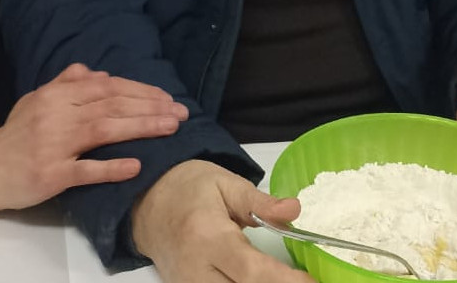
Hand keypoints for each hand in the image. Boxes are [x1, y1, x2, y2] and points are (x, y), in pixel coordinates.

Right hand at [0, 63, 188, 209]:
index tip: (167, 98)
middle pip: (111, 105)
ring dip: (141, 128)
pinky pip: (84, 170)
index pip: (106, 87)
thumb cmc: (12, 136)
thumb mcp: (35, 101)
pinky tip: (136, 166)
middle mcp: (55, 115)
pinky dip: (111, 167)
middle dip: (150, 107)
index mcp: (55, 95)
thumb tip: (96, 71)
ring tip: (170, 128)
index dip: (140, 91)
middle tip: (180, 113)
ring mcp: (52, 145)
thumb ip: (65, 84)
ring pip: (103, 130)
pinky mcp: (49, 175)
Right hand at [132, 159, 314, 282]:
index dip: (284, 281)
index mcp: (207, 235)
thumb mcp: (226, 183)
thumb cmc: (187, 189)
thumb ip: (261, 201)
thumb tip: (294, 210)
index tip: (310, 282)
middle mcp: (195, 268)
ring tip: (286, 279)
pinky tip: (263, 281)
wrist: (146, 202)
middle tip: (304, 281)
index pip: (251, 270)